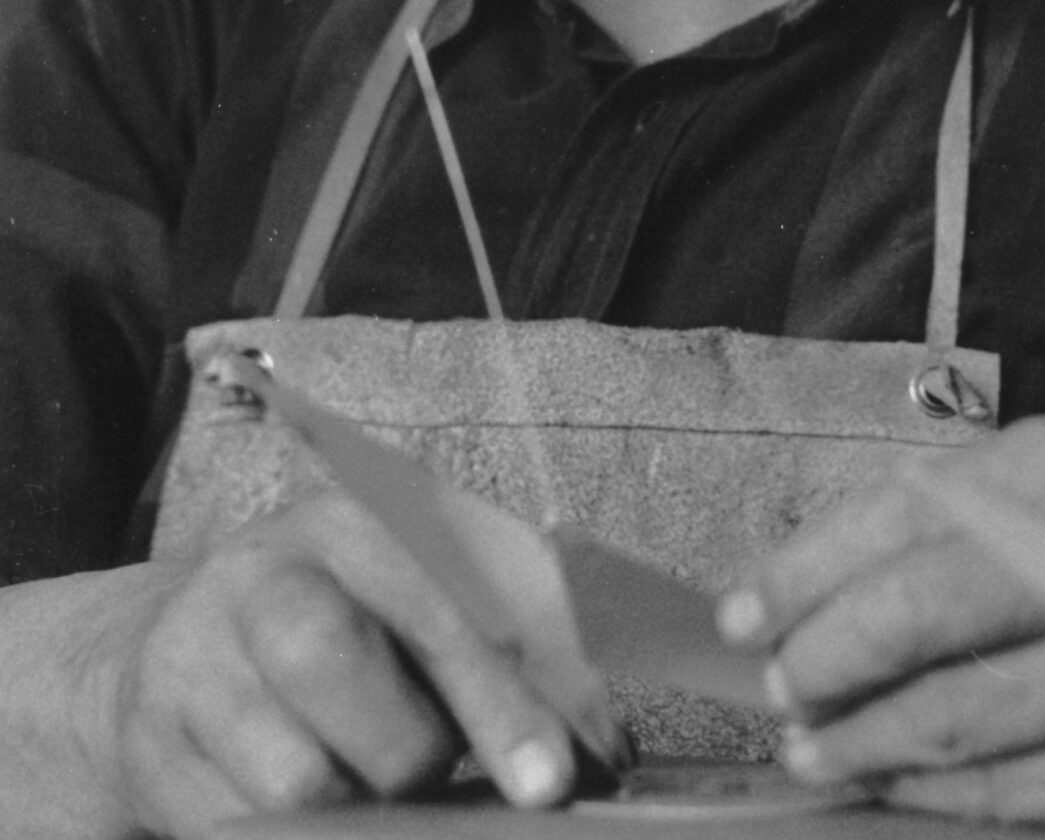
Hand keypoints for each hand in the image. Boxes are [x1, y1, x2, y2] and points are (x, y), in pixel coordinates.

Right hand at [77, 490, 623, 838]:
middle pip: (328, 663)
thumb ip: (512, 662)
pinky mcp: (150, 758)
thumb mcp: (418, 606)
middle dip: (407, 752)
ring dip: (351, 813)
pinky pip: (238, 836)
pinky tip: (318, 824)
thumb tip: (604, 754)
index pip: (430, 603)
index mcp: (348, 526)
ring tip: (367, 791)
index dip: (496, 698)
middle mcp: (258, 579)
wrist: (176, 650)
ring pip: (288, 779)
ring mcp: (190, 667)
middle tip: (429, 777)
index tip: (548, 782)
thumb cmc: (345, 628)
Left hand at [719, 413, 1044, 827]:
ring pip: (952, 719)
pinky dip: (927, 792)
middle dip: (821, 658)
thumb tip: (803, 576)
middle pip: (920, 616)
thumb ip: (949, 507)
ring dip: (856, 738)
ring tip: (809, 743)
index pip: (908, 513)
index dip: (808, 568)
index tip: (744, 612)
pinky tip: (884, 777)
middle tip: (775, 685)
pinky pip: (1005, 793)